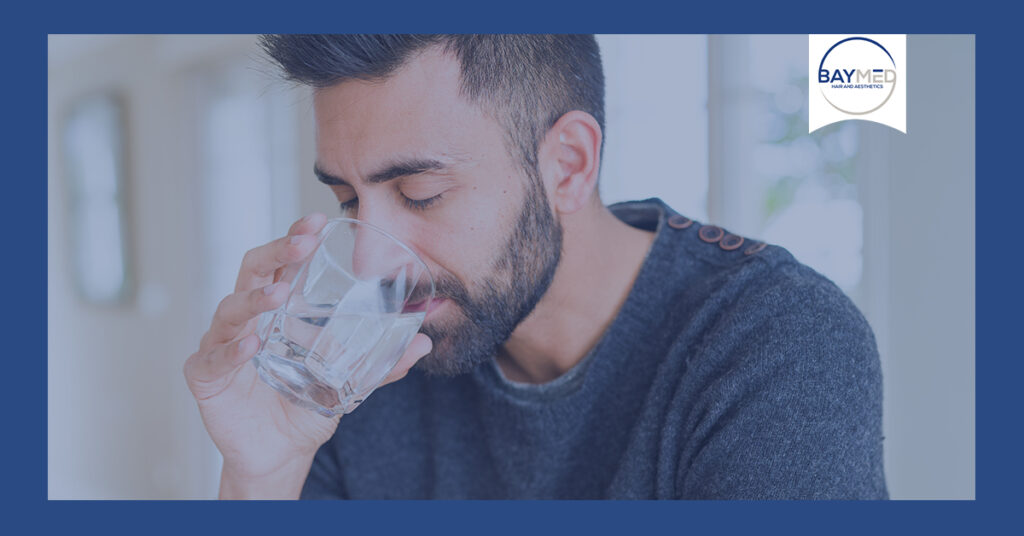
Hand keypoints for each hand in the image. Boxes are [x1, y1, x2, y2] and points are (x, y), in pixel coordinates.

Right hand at [183, 213, 432, 496]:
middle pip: (253, 271)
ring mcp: (223, 342)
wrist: (282, 453)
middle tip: (303, 243)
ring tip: (280, 295)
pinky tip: (252, 344)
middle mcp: (248, 317)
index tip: (318, 220)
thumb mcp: (350, 382)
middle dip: (276, 252)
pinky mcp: (205, 374)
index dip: (296, 238)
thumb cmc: (306, 405)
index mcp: (279, 309)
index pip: (283, 263)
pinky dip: (231, 349)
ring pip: (230, 308)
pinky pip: (214, 356)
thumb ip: (383, 364)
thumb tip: (424, 344)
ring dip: (255, 299)